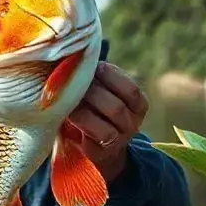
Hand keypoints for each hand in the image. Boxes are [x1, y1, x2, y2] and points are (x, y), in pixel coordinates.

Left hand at [66, 62, 147, 180]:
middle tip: (74, 81)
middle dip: (93, 91)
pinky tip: (67, 112)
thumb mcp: (103, 95)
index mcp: (139, 106)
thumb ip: (98, 79)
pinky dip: (80, 121)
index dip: (112, 76)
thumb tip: (80, 54)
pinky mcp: (102, 152)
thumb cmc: (95, 112)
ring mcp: (120, 140)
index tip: (94, 66)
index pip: (131, 90)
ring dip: (84, 107)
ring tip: (68, 96)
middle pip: (117, 106)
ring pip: (107, 123)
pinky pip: (94, 136)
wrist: (94, 147)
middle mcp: (133, 123)